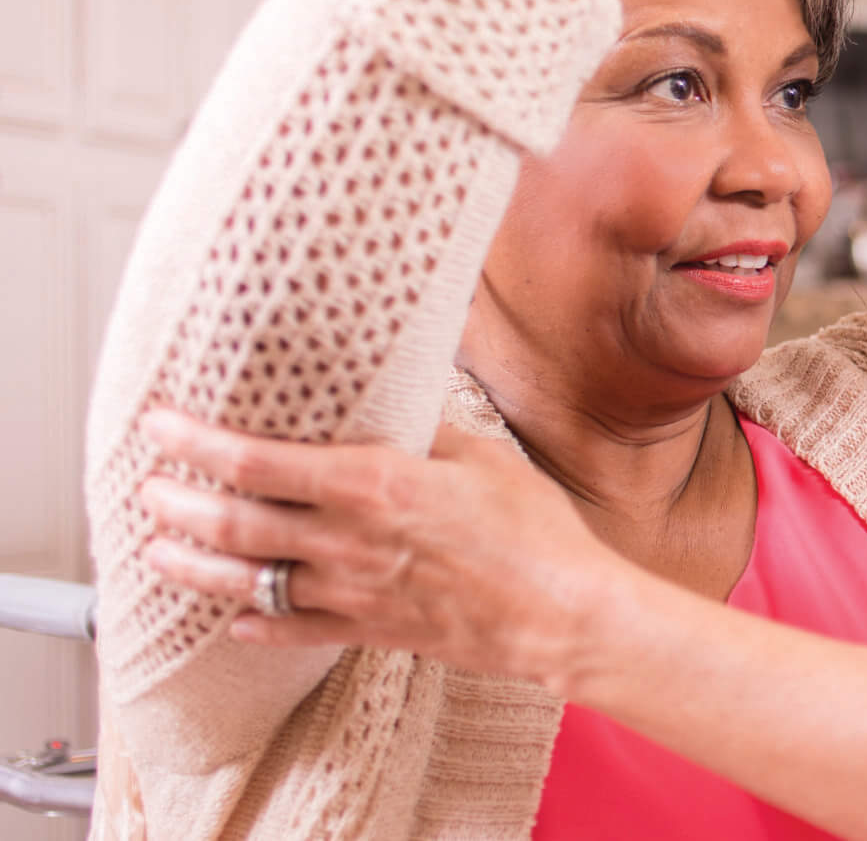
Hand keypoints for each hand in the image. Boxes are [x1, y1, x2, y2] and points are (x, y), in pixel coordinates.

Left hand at [135, 413, 625, 692]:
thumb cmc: (534, 529)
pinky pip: (294, 630)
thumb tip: (403, 394)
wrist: (560, 612)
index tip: (162, 424)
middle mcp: (348, 540)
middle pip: (234, 524)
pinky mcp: (369, 630)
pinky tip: (233, 622)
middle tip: (146, 487)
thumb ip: (430, 428)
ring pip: (247, 583)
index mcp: (374, 485)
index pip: (259, 462)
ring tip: (157, 552)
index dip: (198, 442)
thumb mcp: (485, 455)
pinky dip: (255, 626)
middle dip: (177, 504)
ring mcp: (352, 592)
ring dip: (192, 568)